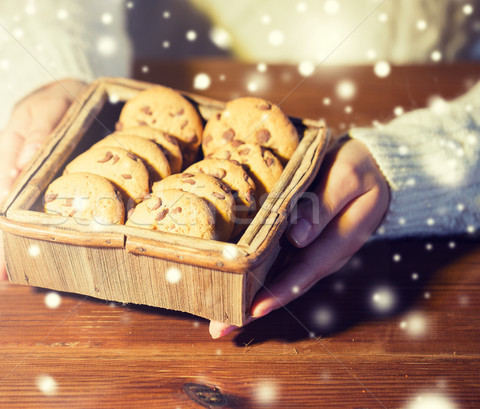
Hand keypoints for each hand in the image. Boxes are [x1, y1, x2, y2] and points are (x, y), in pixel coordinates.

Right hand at [0, 79, 87, 279]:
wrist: (62, 92)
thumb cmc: (60, 97)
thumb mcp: (52, 104)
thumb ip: (40, 130)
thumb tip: (22, 164)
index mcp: (11, 146)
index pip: (6, 183)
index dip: (5, 212)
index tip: (5, 237)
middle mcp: (9, 163)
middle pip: (3, 204)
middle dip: (1, 239)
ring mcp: (18, 173)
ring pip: (11, 209)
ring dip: (8, 240)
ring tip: (4, 272)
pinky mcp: (31, 180)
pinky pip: (24, 205)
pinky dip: (22, 227)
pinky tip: (23, 250)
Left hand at [209, 138, 389, 337]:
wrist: (370, 163)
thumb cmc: (358, 168)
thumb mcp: (347, 178)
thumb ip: (324, 205)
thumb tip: (297, 237)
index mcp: (338, 242)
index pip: (305, 272)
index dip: (279, 293)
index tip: (252, 310)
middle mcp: (321, 253)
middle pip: (285, 285)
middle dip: (252, 308)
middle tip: (219, 328)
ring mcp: (309, 249)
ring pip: (276, 278)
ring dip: (247, 297)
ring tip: (216, 316)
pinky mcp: (297, 241)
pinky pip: (274, 262)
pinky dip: (252, 275)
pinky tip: (229, 283)